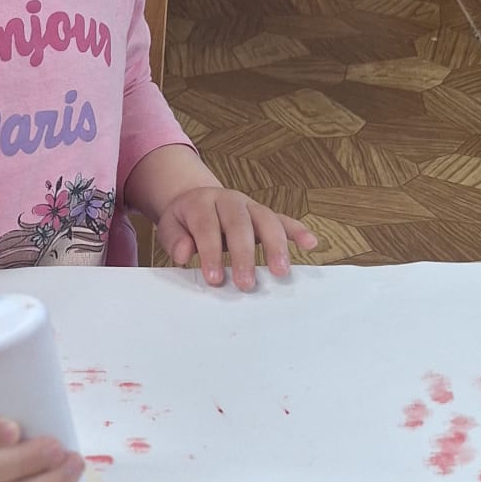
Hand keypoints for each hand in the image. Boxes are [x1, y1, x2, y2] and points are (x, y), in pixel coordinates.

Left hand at [156, 184, 316, 289]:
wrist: (195, 198)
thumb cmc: (184, 220)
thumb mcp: (170, 226)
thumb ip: (175, 240)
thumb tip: (184, 254)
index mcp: (202, 202)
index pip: (207, 227)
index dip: (211, 253)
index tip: (214, 279)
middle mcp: (229, 200)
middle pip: (240, 224)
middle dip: (244, 255)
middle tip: (246, 283)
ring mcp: (249, 205)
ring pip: (266, 220)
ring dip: (275, 246)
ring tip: (280, 271)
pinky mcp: (264, 213)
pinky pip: (283, 219)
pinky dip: (297, 230)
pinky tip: (310, 243)